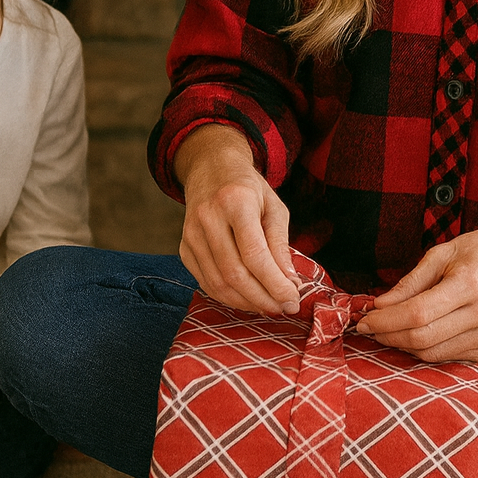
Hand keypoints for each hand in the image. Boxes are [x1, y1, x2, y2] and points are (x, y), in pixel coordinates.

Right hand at [175, 125, 301, 317]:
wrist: (211, 170)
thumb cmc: (249, 189)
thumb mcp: (274, 207)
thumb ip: (280, 244)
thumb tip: (289, 281)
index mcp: (235, 201)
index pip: (254, 254)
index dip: (274, 283)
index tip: (293, 299)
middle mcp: (208, 218)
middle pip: (234, 273)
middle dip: (263, 297)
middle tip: (285, 307)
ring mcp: (191, 234)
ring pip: (218, 282)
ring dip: (247, 302)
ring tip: (269, 306)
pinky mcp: (184, 248)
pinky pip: (206, 282)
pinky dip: (228, 297)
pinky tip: (248, 299)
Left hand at [354, 174, 477, 362]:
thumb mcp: (441, 253)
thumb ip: (409, 282)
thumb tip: (377, 306)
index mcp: (472, 284)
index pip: (418, 314)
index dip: (385, 320)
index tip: (363, 318)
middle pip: (422, 339)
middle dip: (388, 335)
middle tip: (369, 325)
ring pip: (430, 354)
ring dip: (402, 344)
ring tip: (390, 328)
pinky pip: (445, 358)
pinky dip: (425, 349)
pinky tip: (419, 333)